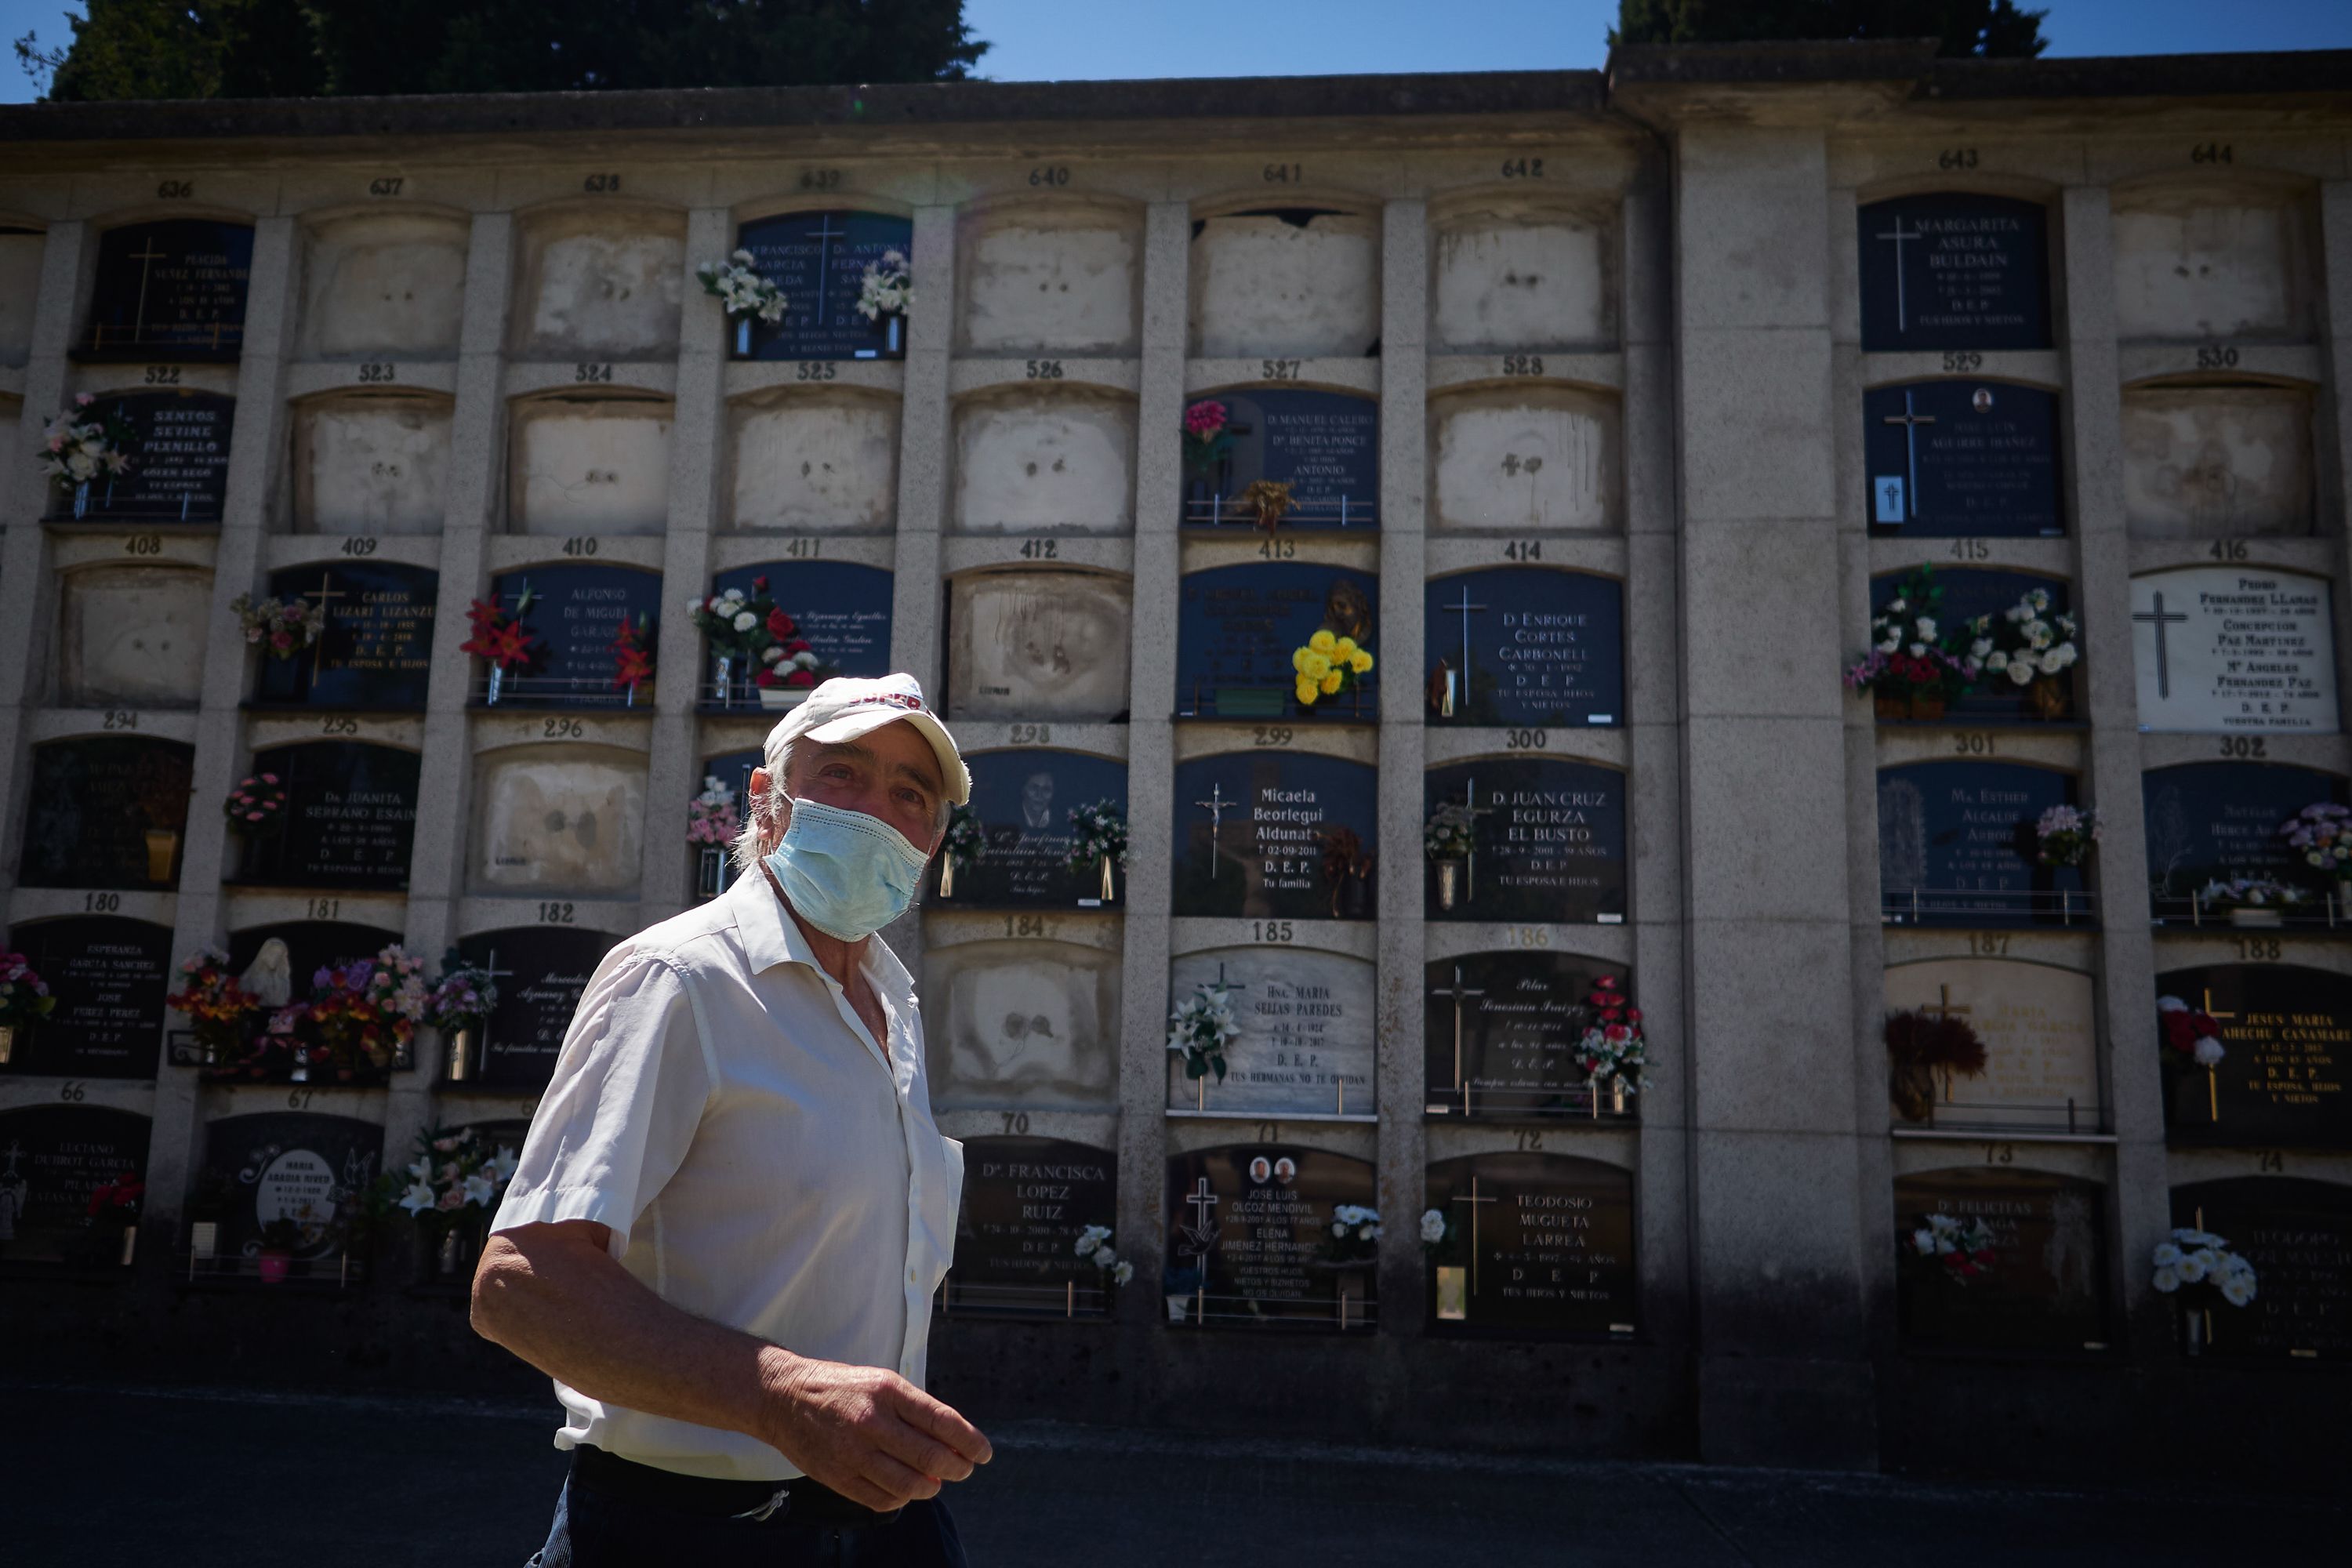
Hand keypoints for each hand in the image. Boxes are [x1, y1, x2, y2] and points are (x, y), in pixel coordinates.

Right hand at [757, 1350, 992, 1511]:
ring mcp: (853, 1451)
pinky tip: (905, 1491)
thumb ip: (915, 1412)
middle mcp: (872, 1421)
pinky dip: (901, 1499)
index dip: (970, 1441)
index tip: (984, 1453)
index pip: (942, 1420)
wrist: (784, 1397)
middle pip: (930, 1456)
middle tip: (964, 1470)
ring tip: (935, 1483)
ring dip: (930, 1487)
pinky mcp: (837, 1476)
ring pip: (908, 1484)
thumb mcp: (882, 1383)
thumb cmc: (842, 1388)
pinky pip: (881, 1500)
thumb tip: (952, 1446)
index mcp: (888, 1391)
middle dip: (957, 1468)